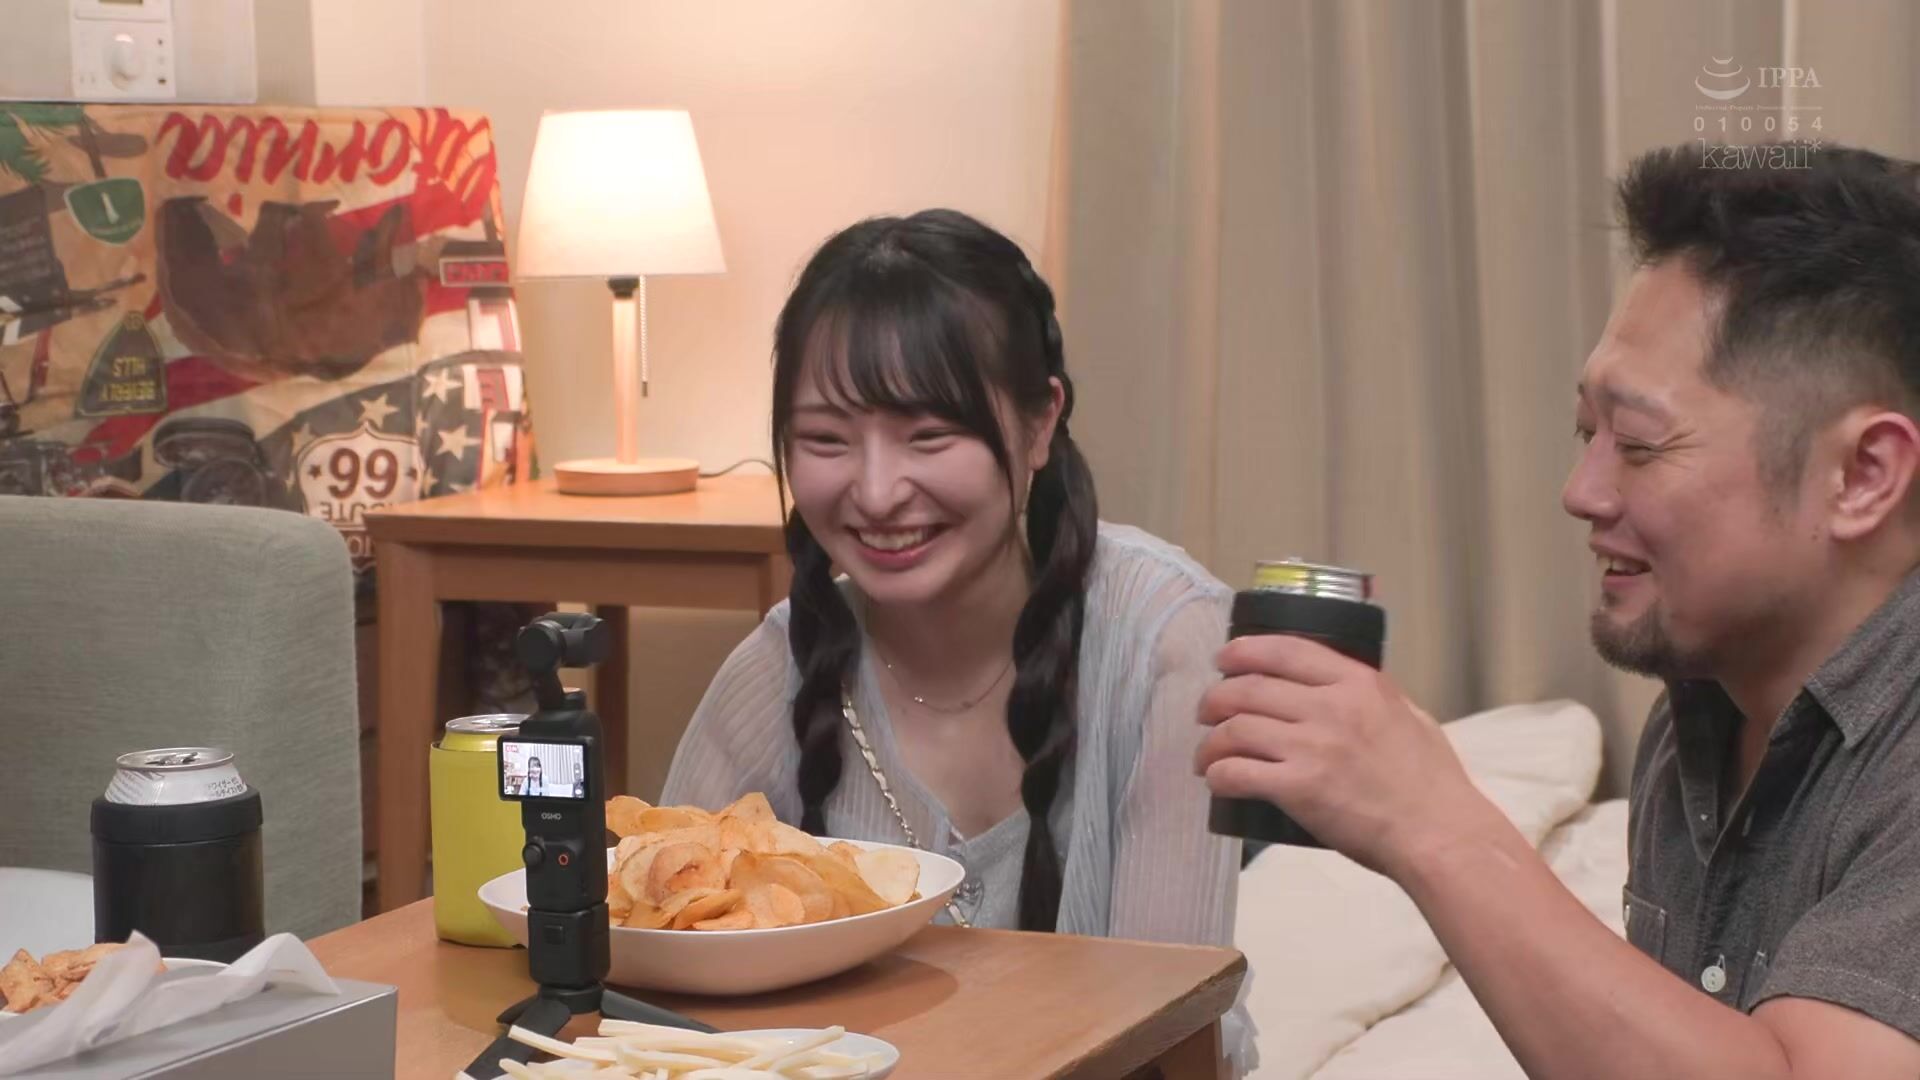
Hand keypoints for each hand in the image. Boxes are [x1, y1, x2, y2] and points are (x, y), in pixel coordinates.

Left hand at [1194, 634, 1497, 878]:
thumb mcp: (1410, 717)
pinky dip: (1218, 775)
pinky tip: (1215, 781)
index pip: (1285, 650)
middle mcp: (1330, 707)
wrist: (1439, 834)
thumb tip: (1347, 691)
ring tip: (1205, 755)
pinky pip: (1238, 773)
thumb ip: (1374, 700)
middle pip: (1249, 688)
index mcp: (1359, 684)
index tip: (1225, 660)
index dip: (1244, 651)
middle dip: (1216, 698)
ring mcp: (1313, 747)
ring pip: (1236, 728)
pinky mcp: (1299, 788)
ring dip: (1210, 742)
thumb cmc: (1432, 784)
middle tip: (1206, 712)